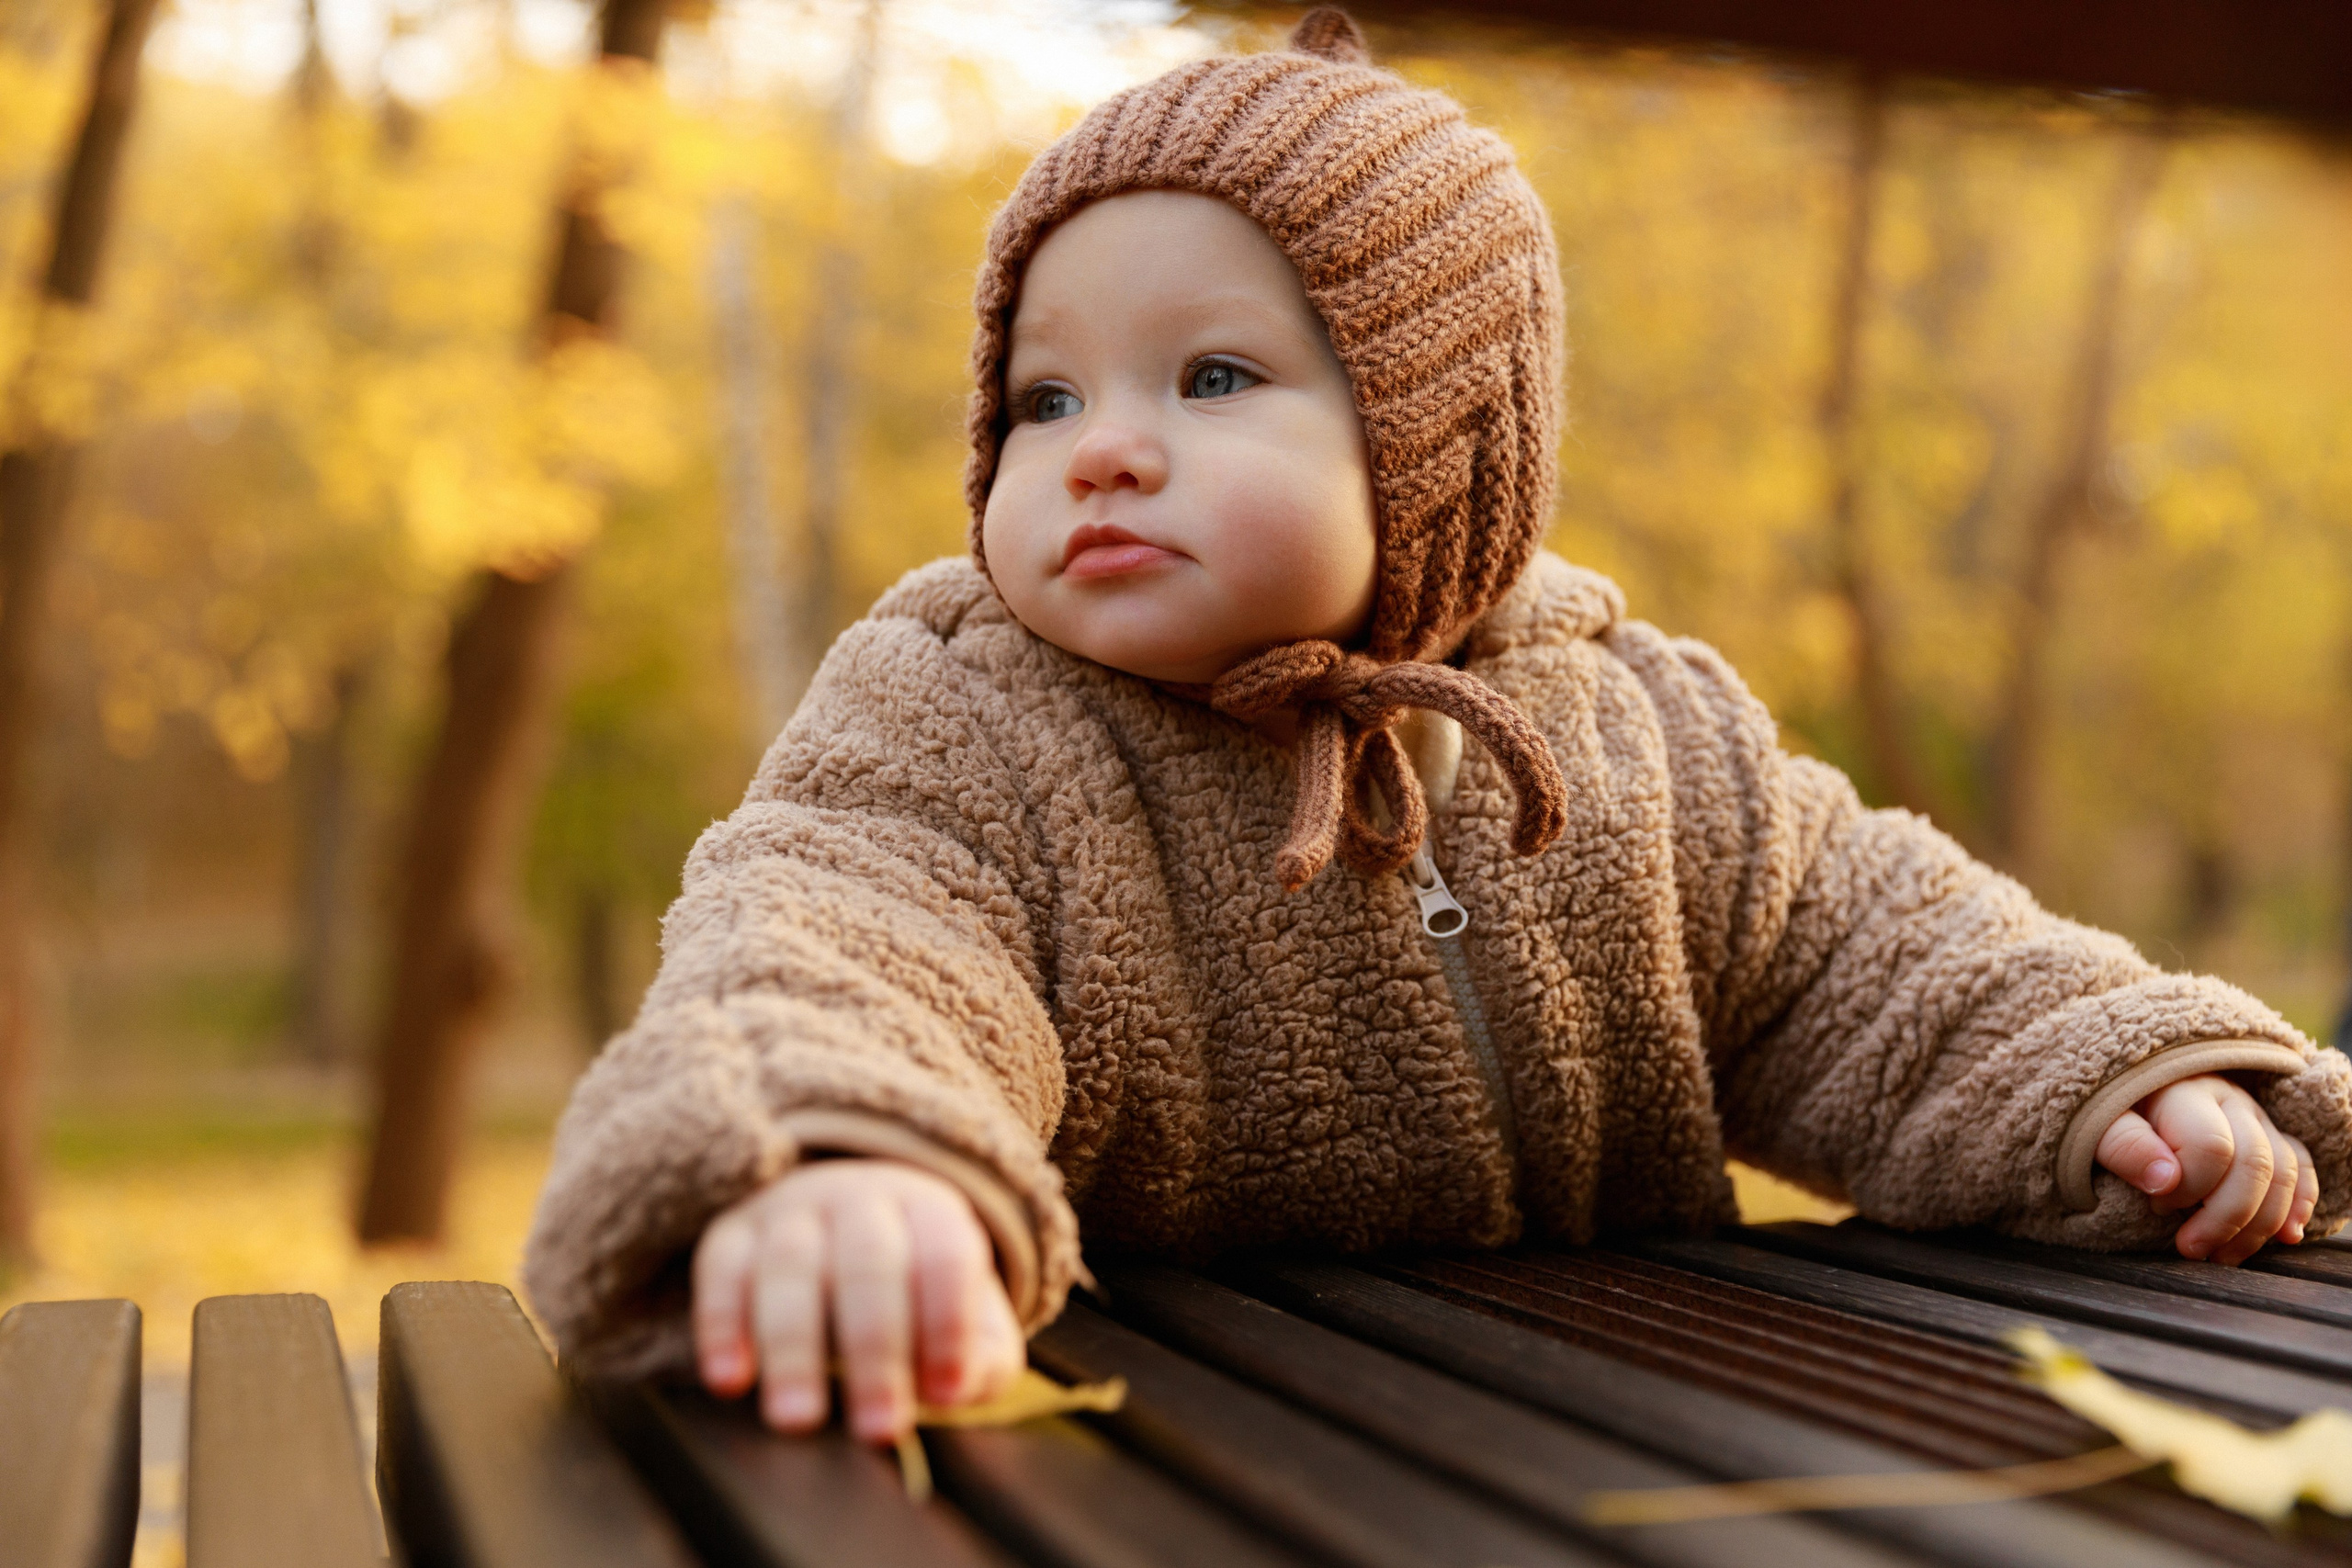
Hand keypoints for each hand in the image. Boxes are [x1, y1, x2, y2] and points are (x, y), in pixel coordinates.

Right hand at [691, 1158, 1024, 1441]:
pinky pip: (721, 1269)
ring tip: (798, 1420)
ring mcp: (791, 1210)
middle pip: (870, 1262)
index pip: (947, 1256)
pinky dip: (722, 1324)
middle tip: (878, 1429)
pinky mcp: (732, 1233)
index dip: (949, 1324)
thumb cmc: (917, 1299)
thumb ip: (980, 1360)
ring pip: (791, 1266)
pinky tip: (730, 1381)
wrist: (845, 1225)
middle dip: (876, 1349)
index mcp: (932, 1212)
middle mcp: (861, 1199)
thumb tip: (952, 1391)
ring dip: (794, 1348)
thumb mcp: (968, 1322)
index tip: (947, 1395)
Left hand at [2095, 1074, 2317, 1263]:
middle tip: (2191, 1249)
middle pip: (2256, 1163)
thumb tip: (2166, 1181)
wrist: (2116, 1096)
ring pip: (2283, 1170)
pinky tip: (2286, 1236)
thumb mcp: (2094, 1125)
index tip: (2157, 1207)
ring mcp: (2253, 1116)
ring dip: (2261, 1223)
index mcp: (2184, 1092)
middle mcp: (2228, 1100)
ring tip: (2223, 1256)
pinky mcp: (2268, 1134)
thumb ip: (2125, 1146)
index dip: (2190, 1189)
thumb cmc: (2104, 1115)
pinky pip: (2300, 1166)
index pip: (2212, 1146)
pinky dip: (2299, 1203)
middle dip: (2228, 1218)